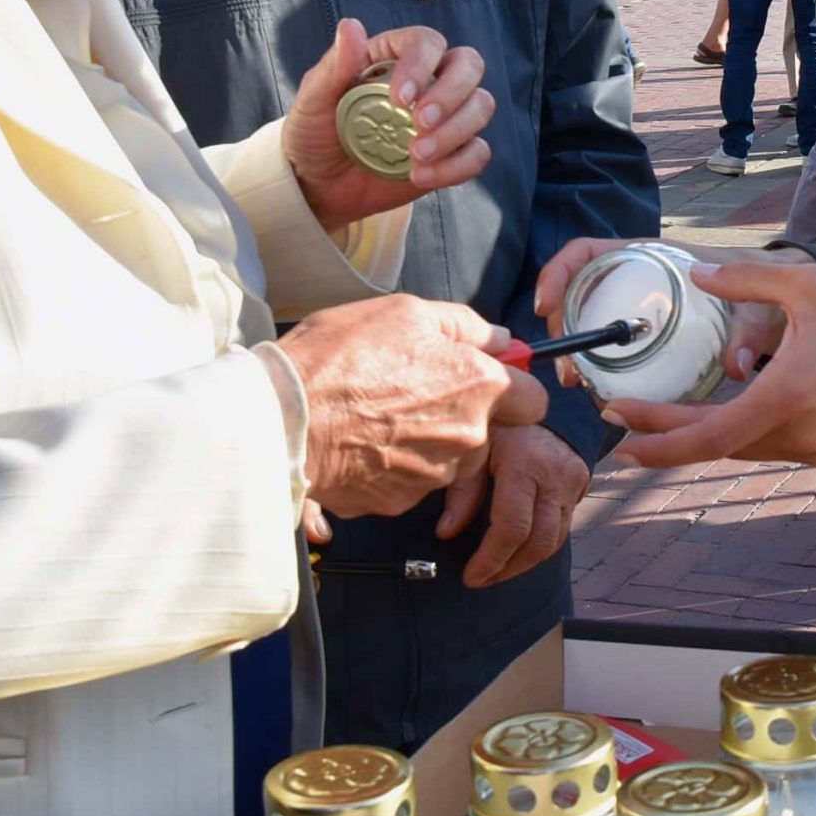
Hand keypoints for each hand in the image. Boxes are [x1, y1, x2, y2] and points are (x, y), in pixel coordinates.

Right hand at [278, 296, 545, 518]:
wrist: (282, 420)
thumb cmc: (340, 357)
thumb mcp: (404, 313)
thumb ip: (464, 326)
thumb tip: (501, 339)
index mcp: (479, 385)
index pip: (533, 400)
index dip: (513, 388)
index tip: (487, 382)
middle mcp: (467, 437)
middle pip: (487, 431)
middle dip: (462, 415)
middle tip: (413, 393)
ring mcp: (434, 475)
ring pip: (448, 458)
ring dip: (427, 442)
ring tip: (377, 416)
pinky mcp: (399, 502)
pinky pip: (409, 481)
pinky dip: (393, 466)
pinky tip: (361, 442)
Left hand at [286, 20, 495, 229]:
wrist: (317, 186)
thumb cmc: (314, 133)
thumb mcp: (313, 99)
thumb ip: (335, 65)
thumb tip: (351, 26)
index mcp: (395, 57)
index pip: (427, 42)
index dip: (422, 65)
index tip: (400, 98)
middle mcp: (428, 81)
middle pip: (468, 65)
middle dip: (451, 93)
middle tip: (420, 122)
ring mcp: (443, 117)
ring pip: (480, 106)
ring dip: (455, 131)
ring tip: (416, 156)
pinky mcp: (450, 153)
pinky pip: (477, 153)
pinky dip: (457, 166)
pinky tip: (421, 176)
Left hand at [437, 424, 590, 587]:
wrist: (542, 400)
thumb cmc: (501, 423)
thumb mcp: (475, 446)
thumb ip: (462, 489)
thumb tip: (446, 533)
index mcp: (524, 463)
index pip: (512, 527)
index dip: (491, 559)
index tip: (471, 576)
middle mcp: (554, 476)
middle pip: (538, 541)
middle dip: (508, 569)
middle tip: (482, 580)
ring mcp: (572, 483)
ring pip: (555, 540)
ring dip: (524, 563)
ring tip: (497, 572)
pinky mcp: (580, 487)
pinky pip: (563, 529)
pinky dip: (539, 547)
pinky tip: (518, 552)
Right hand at [531, 239, 801, 384]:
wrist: (781, 295)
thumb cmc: (765, 289)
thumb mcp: (758, 308)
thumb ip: (749, 333)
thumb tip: (736, 366)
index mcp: (652, 255)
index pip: (586, 251)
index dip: (557, 272)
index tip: (547, 306)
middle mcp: (638, 274)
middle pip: (577, 289)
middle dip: (562, 326)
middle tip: (570, 371)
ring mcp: (640, 301)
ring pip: (589, 316)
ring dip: (576, 348)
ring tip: (581, 384)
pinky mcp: (647, 327)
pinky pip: (610, 338)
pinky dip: (598, 360)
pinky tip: (603, 387)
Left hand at [597, 261, 815, 468]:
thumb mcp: (811, 286)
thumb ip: (746, 281)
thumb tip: (695, 274)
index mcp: (784, 398)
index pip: (704, 435)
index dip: (657, 435)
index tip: (618, 425)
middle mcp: (792, 435)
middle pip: (712, 447)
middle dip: (662, 435)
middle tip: (618, 417)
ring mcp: (808, 449)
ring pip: (736, 450)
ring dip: (695, 436)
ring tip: (655, 417)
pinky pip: (763, 446)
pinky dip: (730, 434)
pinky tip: (711, 416)